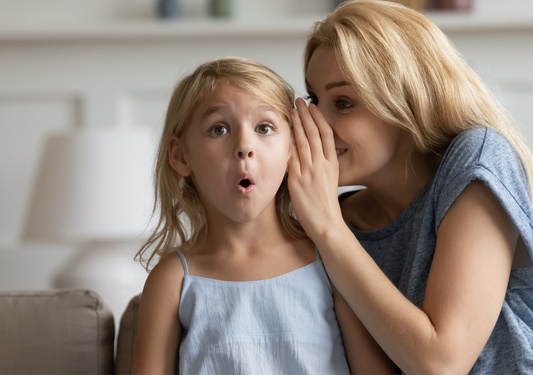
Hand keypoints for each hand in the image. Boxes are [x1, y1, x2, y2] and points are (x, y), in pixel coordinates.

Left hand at [288, 98, 344, 239]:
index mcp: (332, 164)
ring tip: (293, 109)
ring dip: (298, 123)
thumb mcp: (329, 181)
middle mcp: (322, 165)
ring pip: (304, 142)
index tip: (312, 106)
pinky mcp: (298, 181)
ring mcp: (309, 172)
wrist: (327, 224)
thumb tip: (310, 154)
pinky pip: (293, 157)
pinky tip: (285, 131)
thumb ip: (321, 167)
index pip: (326, 135)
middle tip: (300, 100)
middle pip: (314, 134)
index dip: (319, 118)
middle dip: (307, 115)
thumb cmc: (326, 206)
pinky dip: (290, 143)